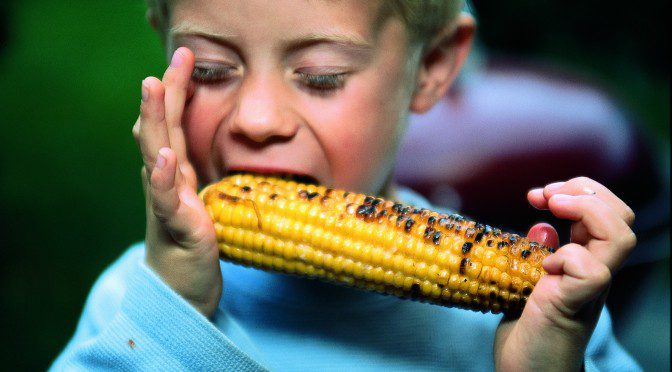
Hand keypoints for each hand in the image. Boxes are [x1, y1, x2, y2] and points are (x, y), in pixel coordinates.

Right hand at [133, 47, 221, 316]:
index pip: (175, 124)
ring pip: (156, 155)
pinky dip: (162, 179)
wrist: (180, 292)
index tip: (186, 57)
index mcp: (175, 173)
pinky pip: (165, 201)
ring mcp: (167, 203)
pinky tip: (164, 159)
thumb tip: (197, 149)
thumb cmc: (190, 244)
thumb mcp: (196, 201)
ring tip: (153, 88)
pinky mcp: (176, 228)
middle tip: (173, 58)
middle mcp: (166, 182)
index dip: (178, 90)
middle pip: (161, 130)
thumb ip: (196, 174)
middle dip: (165, 93)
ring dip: (155, 121)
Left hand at [494, 177, 635, 370]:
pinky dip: (570, 256)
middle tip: (547, 195)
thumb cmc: (526, 331)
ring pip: (620, 237)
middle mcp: (594, 273)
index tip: (538, 194)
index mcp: (584, 263)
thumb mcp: (527, 281)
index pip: (606, 214)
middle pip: (623, 217)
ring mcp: (589, 290)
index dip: (578, 192)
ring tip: (553, 207)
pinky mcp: (575, 306)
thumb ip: (538, 254)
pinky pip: (593, 272)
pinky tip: (546, 267)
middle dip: (587, 190)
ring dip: (587, 210)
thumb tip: (542, 224)